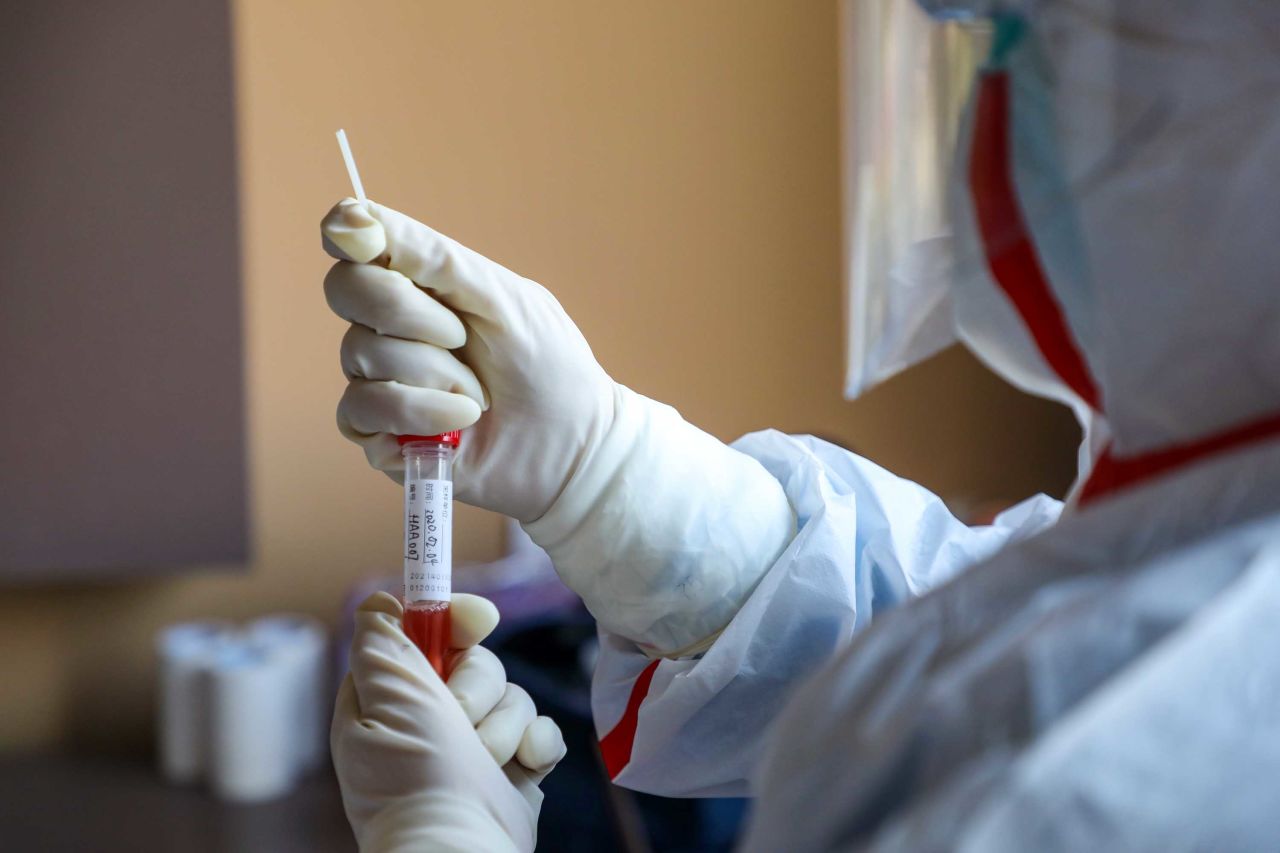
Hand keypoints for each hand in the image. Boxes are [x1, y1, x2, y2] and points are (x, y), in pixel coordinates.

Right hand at [320, 200, 793, 655]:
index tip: (365, 239)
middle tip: (462, 337)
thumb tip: (354, 216)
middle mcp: (388, 326)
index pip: (354, 242)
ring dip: (435, 373)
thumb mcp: (499, 297)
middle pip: (344, 290)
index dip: (349, 233)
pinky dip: (420, 411)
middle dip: (406, 311)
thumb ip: (431, 257)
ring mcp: (378, 377)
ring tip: (480, 394)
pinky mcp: (377, 432)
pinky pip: (362, 408)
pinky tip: (460, 421)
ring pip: (360, 352)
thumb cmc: (546, 365)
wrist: (572, 445)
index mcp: (419, 281)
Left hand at [332, 592, 565, 851]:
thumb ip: (380, 640)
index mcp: (394, 701)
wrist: (459, 849)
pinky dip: (536, 747)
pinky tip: (525, 766)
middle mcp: (434, 720)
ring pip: (513, 695)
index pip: (426, 636)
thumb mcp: (385, 695)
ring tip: (487, 760)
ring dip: (504, 726)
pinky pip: (541, 731)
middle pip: (478, 662)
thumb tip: (381, 602)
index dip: (451, 621)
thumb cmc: (415, 775)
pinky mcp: (516, 769)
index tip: (475, 620)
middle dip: (478, 687)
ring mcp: (478, 747)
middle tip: (461, 718)